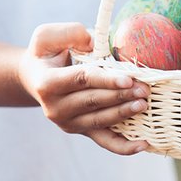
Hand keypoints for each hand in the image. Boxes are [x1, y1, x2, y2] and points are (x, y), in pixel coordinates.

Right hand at [18, 22, 149, 154]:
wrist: (35, 77)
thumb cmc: (46, 53)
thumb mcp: (47, 36)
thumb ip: (70, 34)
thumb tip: (94, 44)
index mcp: (48, 83)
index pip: (82, 80)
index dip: (106, 80)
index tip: (128, 79)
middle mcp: (55, 108)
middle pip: (94, 101)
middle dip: (122, 95)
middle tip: (145, 89)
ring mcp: (69, 123)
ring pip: (101, 120)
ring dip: (125, 113)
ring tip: (144, 104)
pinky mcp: (81, 131)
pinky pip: (105, 142)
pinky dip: (124, 146)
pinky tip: (143, 144)